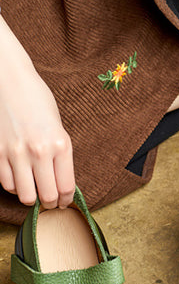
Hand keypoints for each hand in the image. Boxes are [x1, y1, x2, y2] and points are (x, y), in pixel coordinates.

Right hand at [0, 17, 74, 208]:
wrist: (9, 80)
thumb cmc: (37, 101)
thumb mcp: (58, 128)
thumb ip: (61, 156)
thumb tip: (61, 186)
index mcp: (61, 145)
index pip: (66, 188)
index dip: (65, 201)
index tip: (63, 203)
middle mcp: (39, 151)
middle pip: (47, 196)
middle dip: (50, 204)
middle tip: (49, 201)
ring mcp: (16, 153)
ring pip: (25, 196)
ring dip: (30, 196)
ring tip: (33, 188)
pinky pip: (7, 184)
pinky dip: (14, 186)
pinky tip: (18, 177)